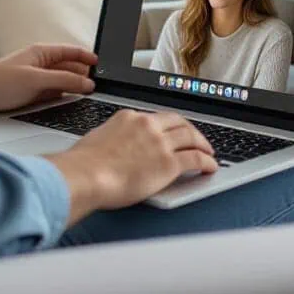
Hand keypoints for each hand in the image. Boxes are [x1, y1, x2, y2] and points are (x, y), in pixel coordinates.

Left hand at [0, 44, 97, 112]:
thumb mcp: (35, 80)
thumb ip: (63, 81)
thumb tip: (88, 83)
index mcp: (42, 53)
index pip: (72, 52)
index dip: (89, 58)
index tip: (104, 67)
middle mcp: (42, 64)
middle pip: (71, 68)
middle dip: (86, 75)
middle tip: (100, 87)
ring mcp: (39, 79)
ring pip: (65, 82)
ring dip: (76, 87)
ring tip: (90, 96)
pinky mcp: (35, 93)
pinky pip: (57, 93)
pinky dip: (66, 96)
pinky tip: (73, 102)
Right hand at [46, 110, 217, 224]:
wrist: (85, 175)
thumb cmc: (83, 164)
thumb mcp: (97, 139)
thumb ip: (111, 139)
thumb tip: (113, 146)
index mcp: (128, 117)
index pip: (157, 118)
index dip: (169, 126)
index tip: (173, 132)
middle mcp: (147, 125)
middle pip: (179, 123)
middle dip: (191, 131)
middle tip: (197, 139)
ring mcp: (160, 143)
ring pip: (191, 138)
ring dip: (203, 144)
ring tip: (209, 153)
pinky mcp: (168, 163)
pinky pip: (195, 159)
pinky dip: (207, 162)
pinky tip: (210, 166)